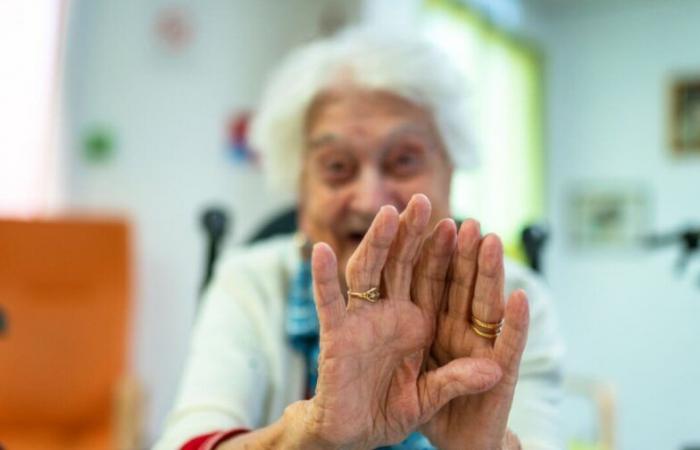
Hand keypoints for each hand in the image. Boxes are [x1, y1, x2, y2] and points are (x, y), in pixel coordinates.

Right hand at [303, 195, 502, 448]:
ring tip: (389, 213)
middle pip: (401, 264)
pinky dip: (322, 278)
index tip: (462, 224)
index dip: (445, 252)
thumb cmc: (392, 411)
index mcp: (417, 323)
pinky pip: (328, 302)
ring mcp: (361, 321)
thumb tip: (495, 371)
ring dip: (377, 242)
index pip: (433, 279)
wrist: (355, 436)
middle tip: (423, 200)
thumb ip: (457, 380)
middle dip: (412, 234)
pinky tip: (321, 251)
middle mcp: (389, 314)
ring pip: (368, 272)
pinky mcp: (336, 335)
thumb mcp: (431, 396)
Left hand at [414, 218, 529, 449]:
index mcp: (420, 325)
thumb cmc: (414, 407)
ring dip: (488, 274)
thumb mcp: (403, 371)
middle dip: (458, 251)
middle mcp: (451, 332)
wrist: (446, 445)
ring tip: (491, 241)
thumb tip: (398, 313)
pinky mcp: (499, 380)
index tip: (432, 220)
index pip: (426, 280)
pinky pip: (508, 349)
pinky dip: (515, 327)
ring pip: (483, 305)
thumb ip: (397, 331)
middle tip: (464, 219)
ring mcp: (477, 352)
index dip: (429, 251)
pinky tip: (518, 301)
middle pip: (454, 283)